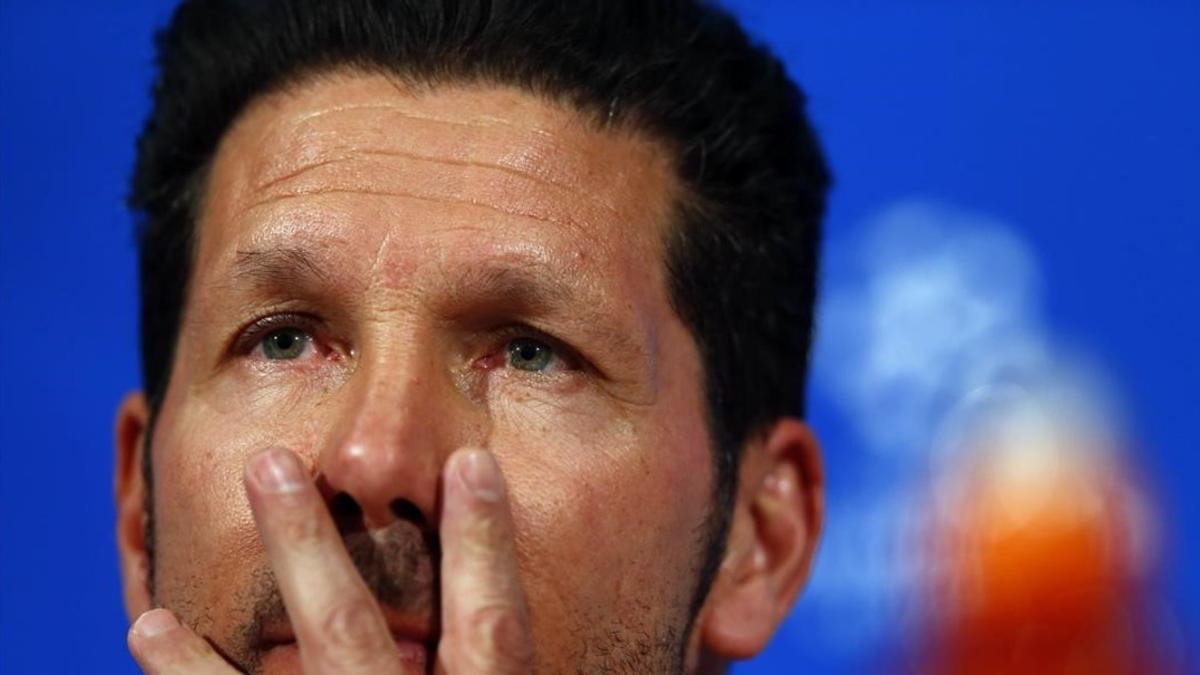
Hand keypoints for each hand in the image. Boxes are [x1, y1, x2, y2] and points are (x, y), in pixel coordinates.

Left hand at [127, 447, 532, 673]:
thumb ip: (496, 658)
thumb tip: (519, 612)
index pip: (491, 628)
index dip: (483, 543)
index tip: (473, 461)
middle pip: (351, 636)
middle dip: (307, 548)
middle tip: (267, 465)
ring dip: (219, 620)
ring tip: (186, 542)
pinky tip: (147, 626)